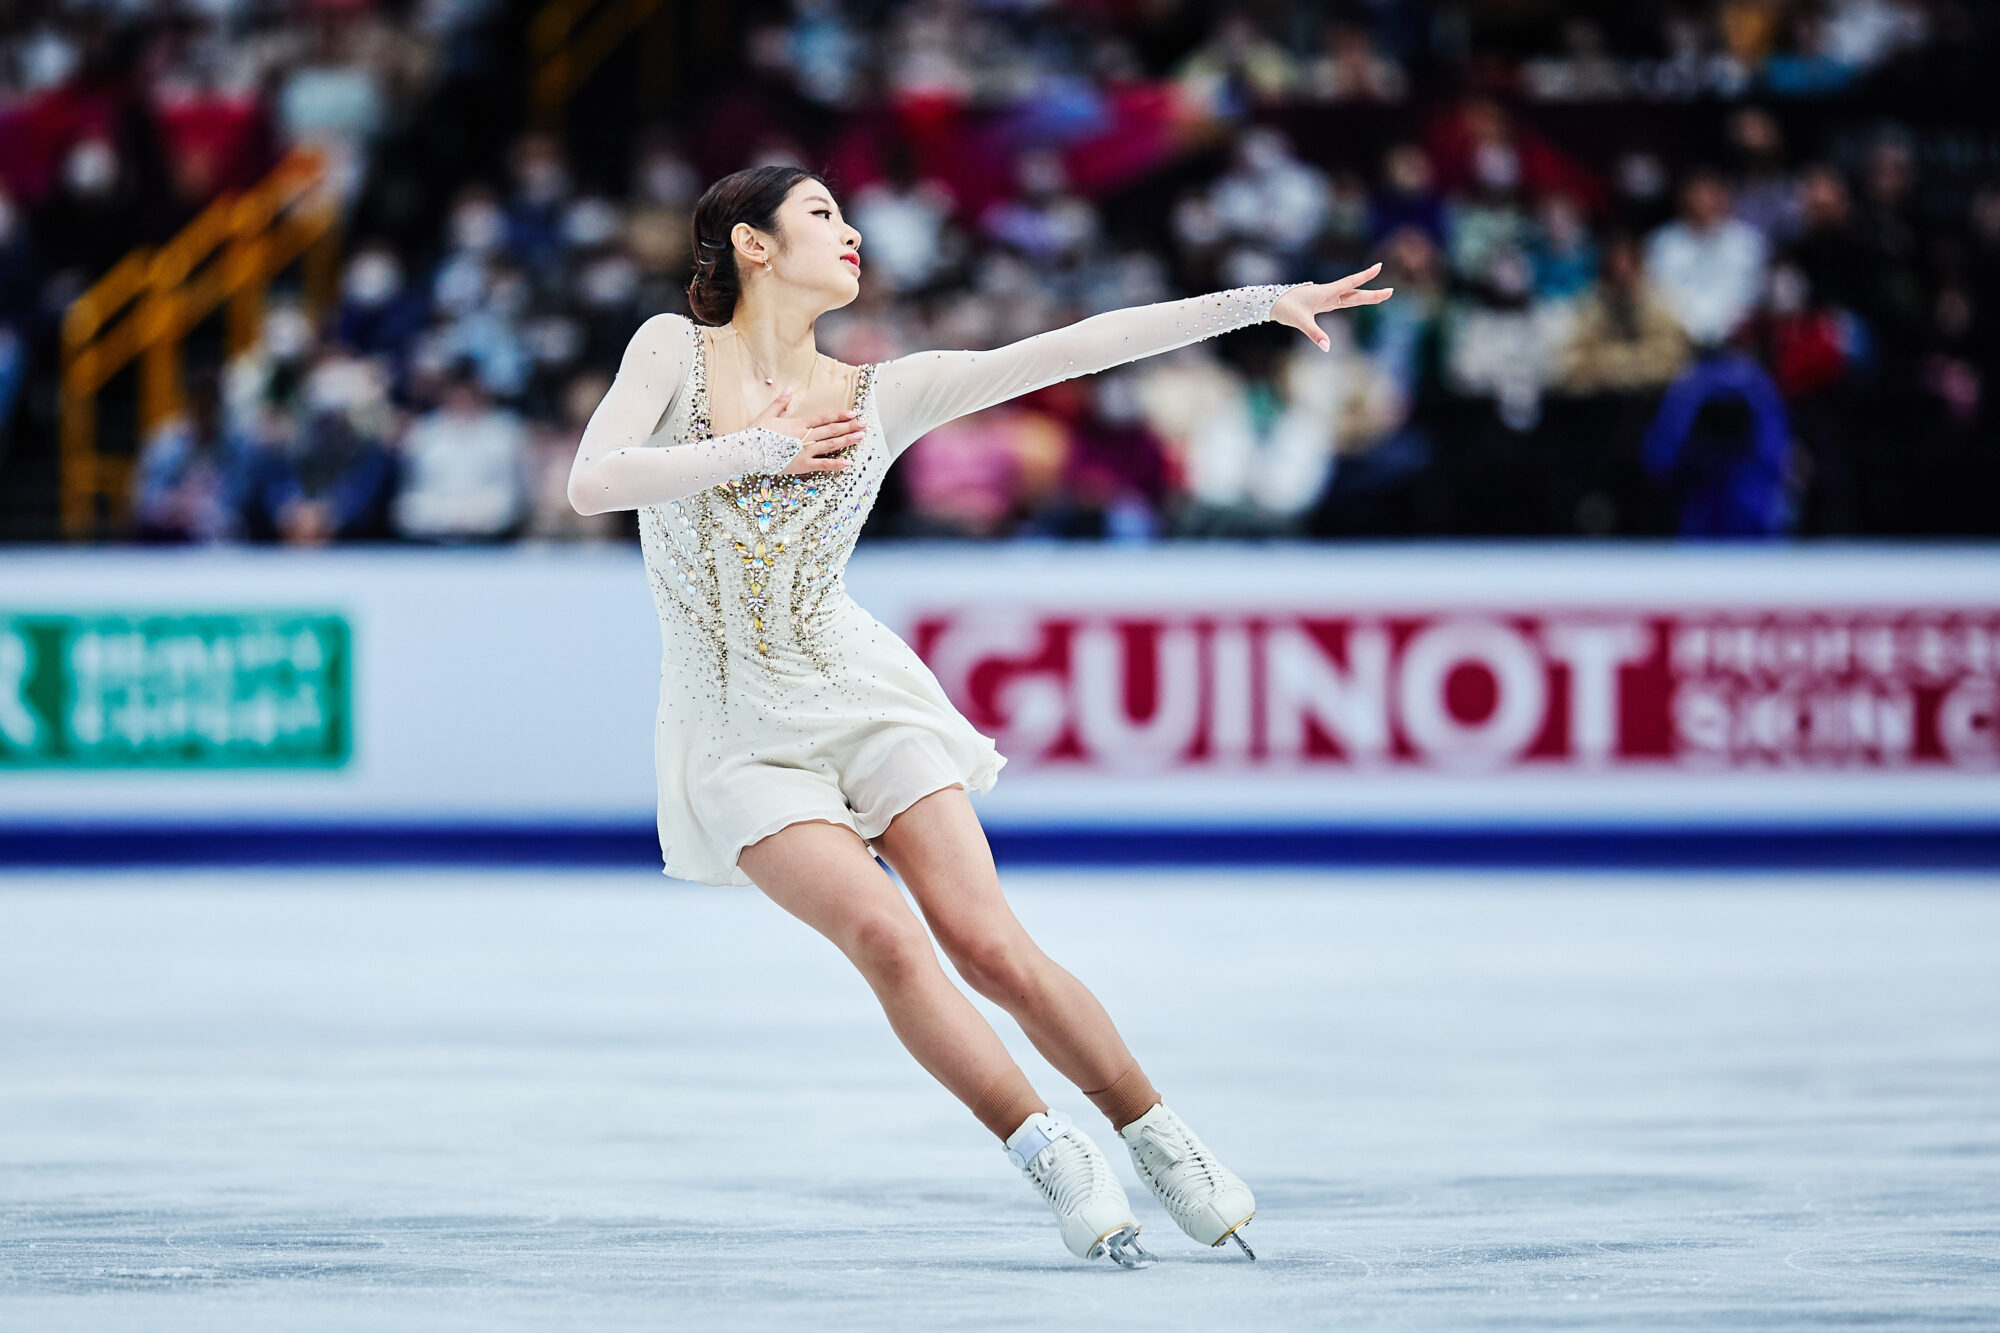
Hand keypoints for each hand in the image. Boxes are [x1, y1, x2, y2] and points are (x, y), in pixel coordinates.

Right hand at [750, 387, 865, 473]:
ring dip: (847, 440)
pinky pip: (822, 465)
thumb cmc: (757, 434)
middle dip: (849, 426)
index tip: (853, 413)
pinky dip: (835, 464)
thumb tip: (789, 389)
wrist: (749, 452)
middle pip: (832, 430)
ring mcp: (805, 451)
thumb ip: (781, 402)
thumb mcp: (768, 415)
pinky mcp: (802, 465)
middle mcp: (806, 436)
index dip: (839, 415)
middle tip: (864, 424)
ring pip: (831, 445)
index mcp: (799, 424)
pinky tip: (848, 462)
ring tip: (860, 437)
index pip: (824, 418)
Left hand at [1269, 263, 1393, 350]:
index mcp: (1326, 293)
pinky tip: (1357, 298)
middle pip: (1355, 293)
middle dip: (1373, 293)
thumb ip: (1315, 334)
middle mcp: (1328, 293)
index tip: (1379, 266)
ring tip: (1381, 295)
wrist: (1271, 302)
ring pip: (1350, 296)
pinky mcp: (1322, 303)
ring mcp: (1326, 298)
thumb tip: (1327, 347)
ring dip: (1365, 295)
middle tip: (1391, 291)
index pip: (1350, 283)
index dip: (1365, 276)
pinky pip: (1342, 300)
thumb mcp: (1300, 322)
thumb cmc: (1285, 308)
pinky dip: (1352, 299)